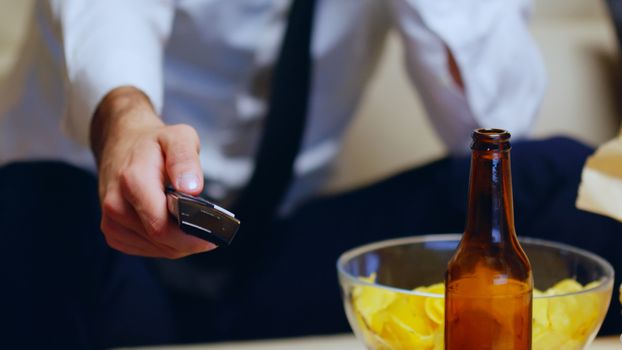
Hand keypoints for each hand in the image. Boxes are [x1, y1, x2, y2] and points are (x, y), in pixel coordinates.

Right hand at [90, 86, 215, 257]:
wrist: (122, 145)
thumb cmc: (153, 143)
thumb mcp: (178, 137)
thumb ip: (185, 159)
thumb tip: (192, 188)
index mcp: (133, 181)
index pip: (162, 226)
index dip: (192, 235)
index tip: (214, 230)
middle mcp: (117, 205)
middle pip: (163, 241)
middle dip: (190, 239)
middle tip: (210, 228)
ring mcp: (112, 222)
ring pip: (158, 249)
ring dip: (179, 242)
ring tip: (191, 222)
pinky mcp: (113, 232)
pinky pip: (148, 249)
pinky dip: (165, 243)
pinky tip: (172, 226)